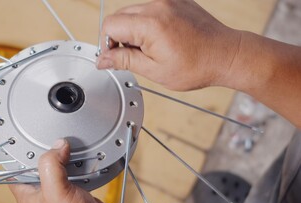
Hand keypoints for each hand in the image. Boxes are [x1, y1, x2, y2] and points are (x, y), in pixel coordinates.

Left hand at [9, 139, 118, 202]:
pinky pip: (74, 171)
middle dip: (47, 151)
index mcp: (28, 194)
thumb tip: (58, 145)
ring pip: (58, 166)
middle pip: (39, 163)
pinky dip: (78, 164)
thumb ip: (51, 165)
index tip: (25, 137)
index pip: (16, 168)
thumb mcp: (56, 191)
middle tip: (53, 138)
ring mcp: (59, 192)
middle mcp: (42, 192)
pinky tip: (82, 160)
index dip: (19, 153)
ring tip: (69, 147)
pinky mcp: (75, 190)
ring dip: (65, 156)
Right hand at [96, 0, 241, 90]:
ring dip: (134, 30)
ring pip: (134, 12)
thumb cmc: (197, 66)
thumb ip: (124, 60)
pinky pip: (150, 9)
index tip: (116, 57)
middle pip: (120, 16)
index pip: (111, 25)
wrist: (226, 55)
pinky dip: (148, 23)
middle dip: (120, 37)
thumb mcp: (154, 70)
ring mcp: (168, 1)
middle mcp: (158, 6)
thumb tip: (103, 60)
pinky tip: (161, 39)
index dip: (109, 44)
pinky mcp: (176, 0)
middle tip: (135, 56)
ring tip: (151, 49)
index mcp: (150, 23)